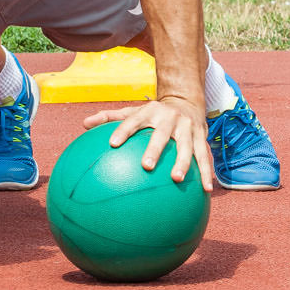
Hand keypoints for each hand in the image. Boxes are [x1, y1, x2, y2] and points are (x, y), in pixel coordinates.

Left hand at [84, 97, 213, 191]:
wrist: (187, 100)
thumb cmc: (153, 113)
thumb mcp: (133, 111)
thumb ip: (109, 118)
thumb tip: (84, 124)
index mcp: (150, 112)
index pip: (134, 120)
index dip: (123, 130)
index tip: (112, 144)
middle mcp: (170, 118)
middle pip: (162, 134)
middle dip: (155, 149)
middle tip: (146, 166)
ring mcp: (188, 127)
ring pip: (187, 146)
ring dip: (184, 162)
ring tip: (177, 179)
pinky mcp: (201, 137)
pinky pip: (204, 156)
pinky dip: (206, 172)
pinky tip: (206, 190)